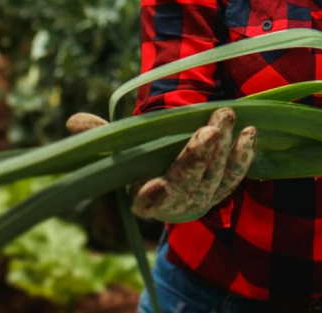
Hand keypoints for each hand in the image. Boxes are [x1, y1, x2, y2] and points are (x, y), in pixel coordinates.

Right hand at [66, 107, 255, 223]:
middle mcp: (175, 203)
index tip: (155, 185)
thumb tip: (73, 122)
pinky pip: (236, 175)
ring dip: (222, 147)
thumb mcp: (122, 148)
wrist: (176, 172)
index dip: (151, 197)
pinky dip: (244, 156)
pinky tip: (248, 134)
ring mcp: (202, 198)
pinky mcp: (223, 189)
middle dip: (198, 157)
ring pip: (215, 176)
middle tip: (207, 130)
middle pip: (188, 183)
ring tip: (225, 116)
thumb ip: (102, 136)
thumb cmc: (144, 159)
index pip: (146, 204)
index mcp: (145, 199)